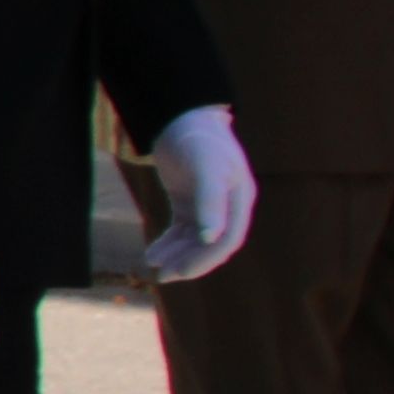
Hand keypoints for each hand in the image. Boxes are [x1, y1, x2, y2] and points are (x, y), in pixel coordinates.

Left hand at [141, 103, 257, 281]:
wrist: (181, 117)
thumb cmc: (198, 139)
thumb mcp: (205, 168)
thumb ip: (211, 201)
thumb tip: (212, 238)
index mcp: (240, 198)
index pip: (229, 238)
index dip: (208, 257)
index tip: (183, 271)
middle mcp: (229, 205)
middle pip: (213, 244)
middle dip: (191, 262)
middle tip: (164, 276)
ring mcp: (210, 205)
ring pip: (196, 240)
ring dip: (177, 254)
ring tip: (154, 264)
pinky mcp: (191, 202)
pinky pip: (183, 230)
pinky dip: (169, 243)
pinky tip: (153, 253)